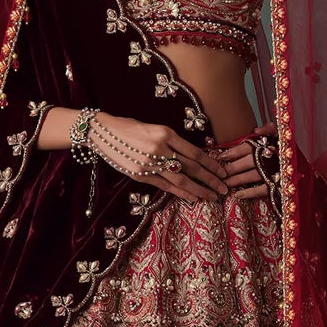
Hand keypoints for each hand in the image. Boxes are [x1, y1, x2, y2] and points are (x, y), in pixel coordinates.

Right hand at [88, 114, 228, 202]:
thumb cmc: (130, 127)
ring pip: (180, 180)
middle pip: (192, 168)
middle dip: (210, 180)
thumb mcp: (154, 128)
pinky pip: (165, 186)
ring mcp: (149, 164)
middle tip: (224, 189)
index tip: (222, 172)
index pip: (195, 153)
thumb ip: (172, 142)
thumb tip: (193, 156)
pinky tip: (192, 198)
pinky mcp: (140, 175)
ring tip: (212, 198)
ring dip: (199, 190)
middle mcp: (160, 149)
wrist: (102, 132)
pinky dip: (180, 193)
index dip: (211, 164)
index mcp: (166, 133)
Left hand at [221, 122, 279, 202]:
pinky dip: (249, 193)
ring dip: (237, 180)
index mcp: (269, 145)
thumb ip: (269, 129)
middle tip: (220, 173)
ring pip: (252, 176)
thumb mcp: (280, 135)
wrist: (301, 166)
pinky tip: (238, 194)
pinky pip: (262, 190)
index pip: (247, 147)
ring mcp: (274, 172)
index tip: (221, 157)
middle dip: (232, 168)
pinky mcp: (278, 185)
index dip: (233, 152)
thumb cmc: (287, 149)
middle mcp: (271, 158)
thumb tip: (256, 130)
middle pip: (248, 162)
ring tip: (225, 183)